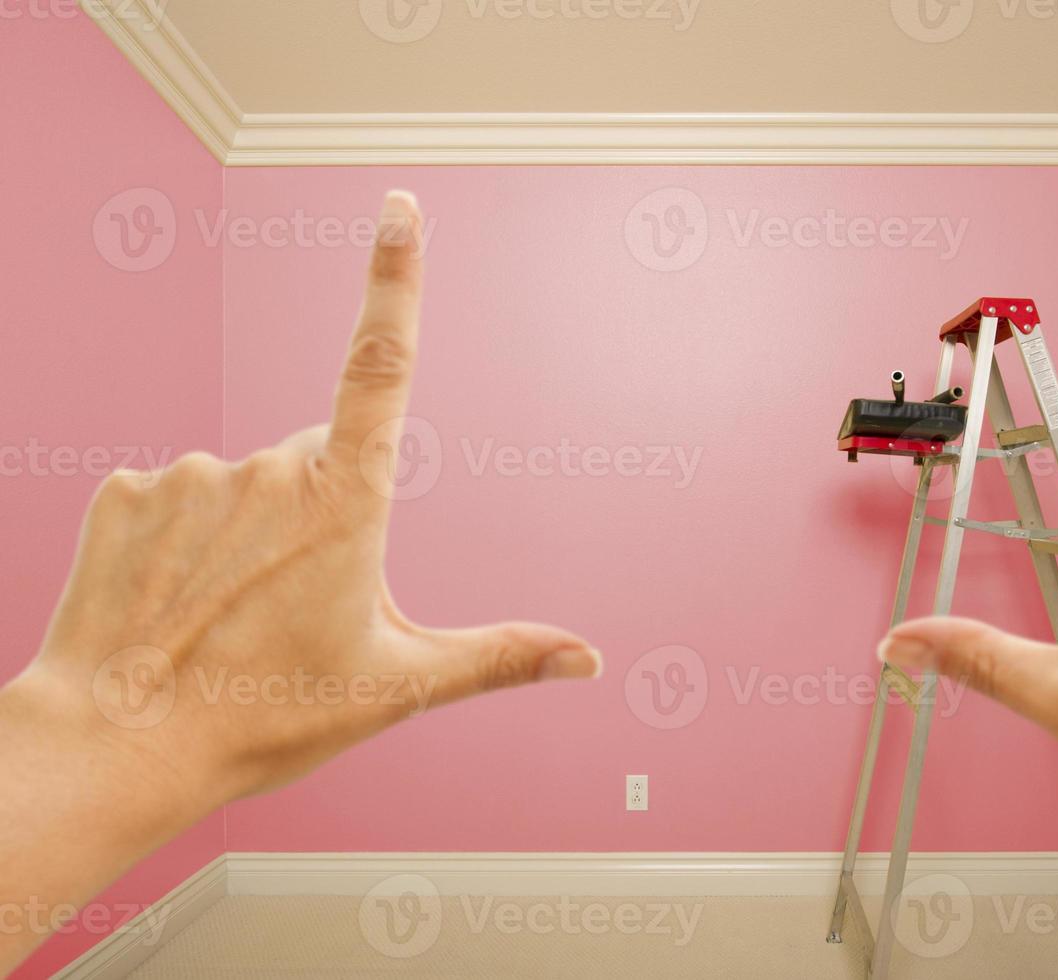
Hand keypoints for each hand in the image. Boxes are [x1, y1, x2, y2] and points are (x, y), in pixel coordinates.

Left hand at [0, 192, 599, 972]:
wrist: (118, 747)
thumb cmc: (264, 715)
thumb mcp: (398, 686)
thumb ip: (500, 656)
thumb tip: (590, 659)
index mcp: (346, 501)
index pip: (382, 362)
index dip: (396, 277)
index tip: (400, 207)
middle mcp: (268, 468)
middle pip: (316, 461)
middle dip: (320, 514)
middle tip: (294, 607)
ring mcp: (190, 474)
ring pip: (243, 483)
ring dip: (249, 531)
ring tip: (229, 615)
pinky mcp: (125, 491)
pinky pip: (173, 496)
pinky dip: (182, 538)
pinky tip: (174, 599)